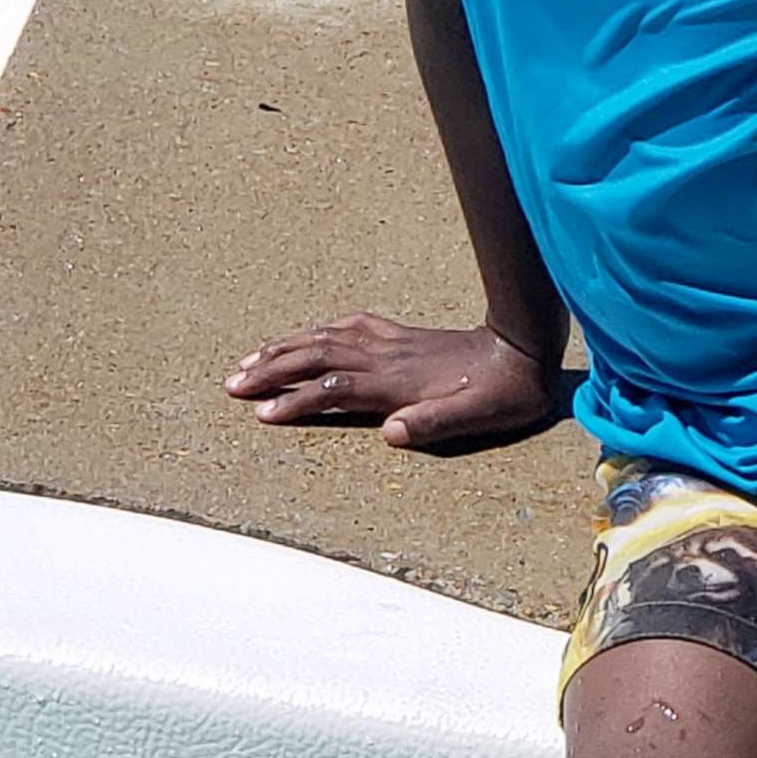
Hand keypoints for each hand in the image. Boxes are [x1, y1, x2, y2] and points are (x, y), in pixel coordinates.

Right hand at [225, 313, 561, 450]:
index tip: (261, 414)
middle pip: (317, 358)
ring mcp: (394, 342)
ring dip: (287, 347)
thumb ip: (433, 422)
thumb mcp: (476, 417)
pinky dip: (323, 328)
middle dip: (272, 370)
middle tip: (232, 384)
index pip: (334, 389)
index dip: (296, 401)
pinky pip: (353, 325)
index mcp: (398, 382)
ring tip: (251, 360)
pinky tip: (311, 333)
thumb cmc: (502, 393)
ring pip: (327, 338)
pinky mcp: (404, 334)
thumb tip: (391, 432)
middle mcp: (388, 357)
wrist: (525, 350)